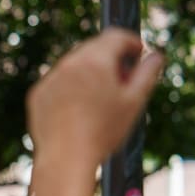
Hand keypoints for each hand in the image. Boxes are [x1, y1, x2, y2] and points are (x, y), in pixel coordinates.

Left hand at [26, 28, 163, 179]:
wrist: (65, 160)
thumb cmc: (103, 132)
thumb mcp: (134, 101)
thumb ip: (148, 73)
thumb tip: (156, 56)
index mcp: (95, 60)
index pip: (116, 36)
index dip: (131, 42)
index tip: (138, 53)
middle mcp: (68, 63)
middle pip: (94, 48)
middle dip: (111, 57)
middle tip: (123, 80)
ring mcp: (50, 78)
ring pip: (74, 65)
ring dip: (90, 72)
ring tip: (102, 98)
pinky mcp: (38, 94)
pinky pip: (58, 82)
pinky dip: (70, 87)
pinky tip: (79, 109)